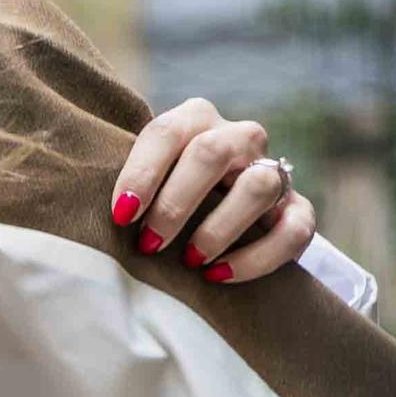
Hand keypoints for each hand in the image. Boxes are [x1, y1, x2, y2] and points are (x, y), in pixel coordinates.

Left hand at [111, 98, 317, 288]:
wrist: (221, 219)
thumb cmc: (161, 201)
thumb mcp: (141, 184)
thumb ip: (125, 188)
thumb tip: (97, 212)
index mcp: (196, 121)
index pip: (168, 132)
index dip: (142, 173)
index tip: (121, 215)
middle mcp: (239, 139)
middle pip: (213, 152)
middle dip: (176, 203)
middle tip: (150, 244)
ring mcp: (273, 173)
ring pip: (259, 186)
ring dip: (219, 228)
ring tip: (190, 261)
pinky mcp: (298, 211)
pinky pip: (292, 230)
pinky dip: (256, 258)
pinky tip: (219, 275)